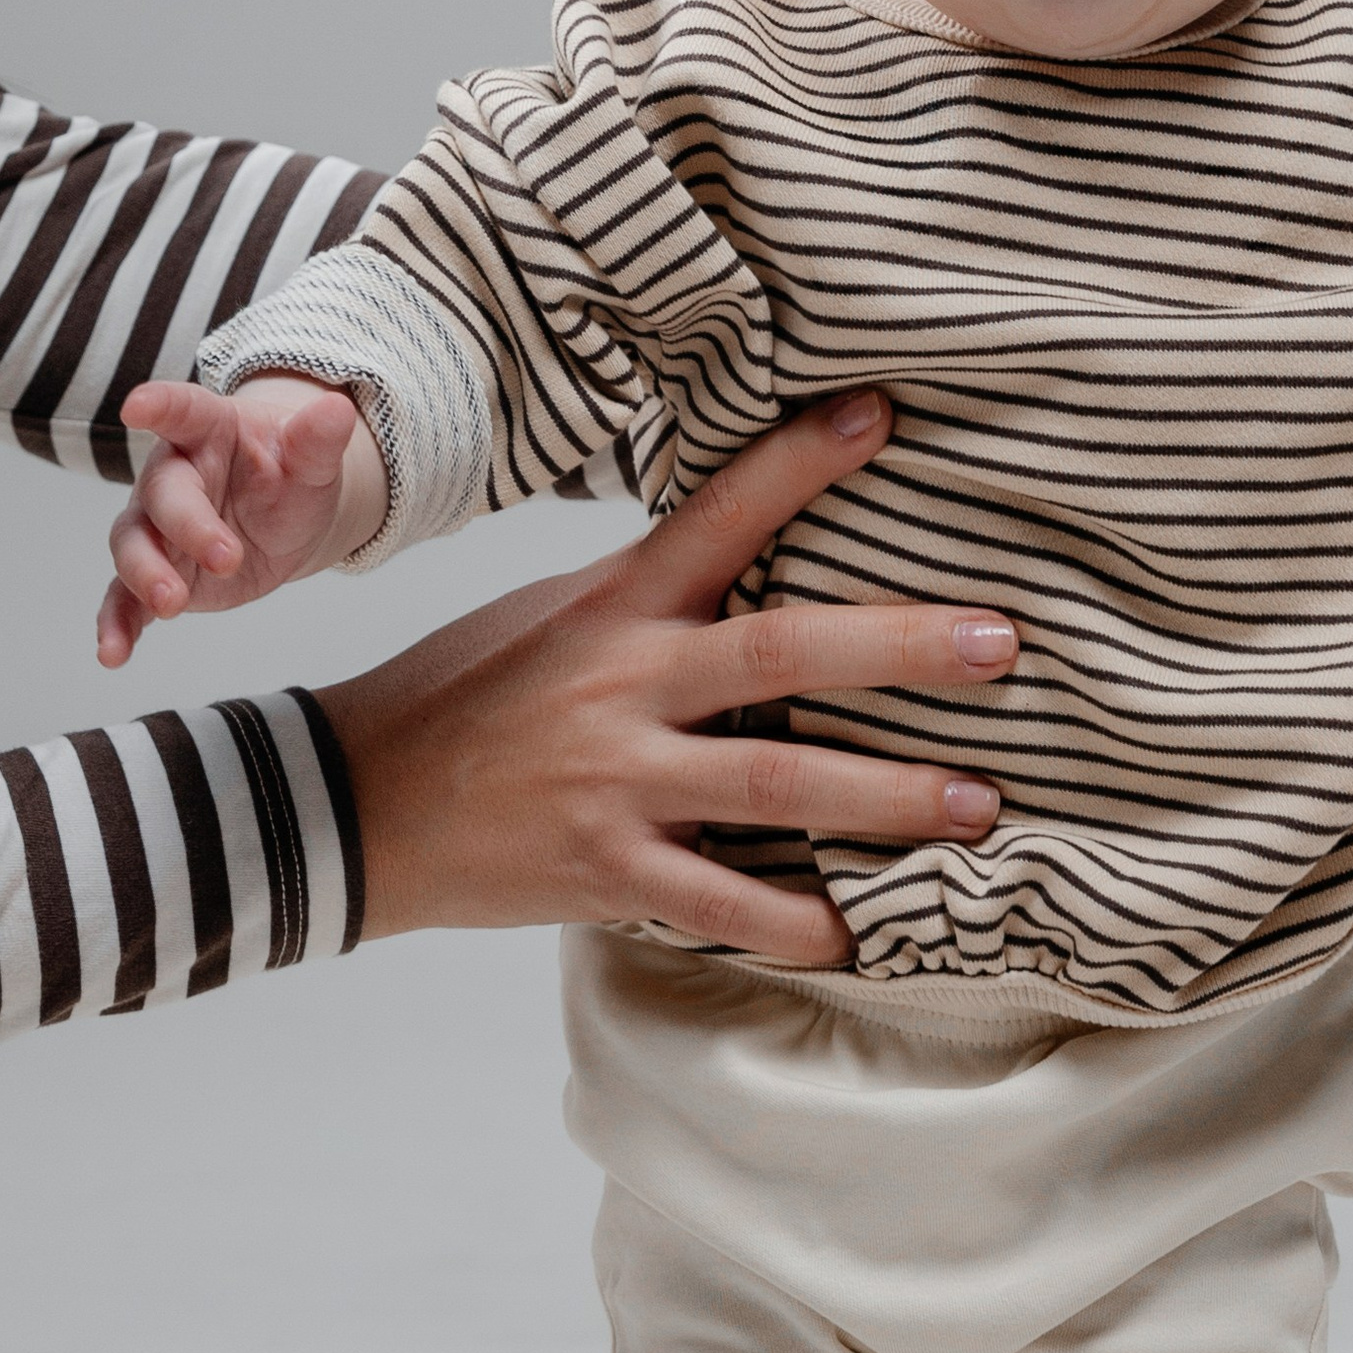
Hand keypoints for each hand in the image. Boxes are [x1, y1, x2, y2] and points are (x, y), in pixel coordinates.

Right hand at [99, 373, 386, 663]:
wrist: (286, 516)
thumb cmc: (291, 475)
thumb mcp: (314, 459)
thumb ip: (318, 439)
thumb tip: (338, 410)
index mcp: (208, 432)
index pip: (181, 411)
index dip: (159, 406)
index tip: (137, 407)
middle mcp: (171, 476)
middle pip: (162, 495)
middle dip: (188, 526)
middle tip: (226, 558)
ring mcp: (157, 526)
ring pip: (133, 545)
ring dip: (146, 574)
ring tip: (172, 604)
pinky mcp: (158, 572)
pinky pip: (125, 597)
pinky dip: (117, 624)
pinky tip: (113, 653)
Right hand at [307, 390, 1016, 964]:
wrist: (352, 804)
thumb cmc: (465, 696)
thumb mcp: (554, 615)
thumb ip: (657, 593)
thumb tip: (765, 549)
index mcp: (614, 604)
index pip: (716, 515)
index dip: (796, 464)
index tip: (879, 417)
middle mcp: (623, 683)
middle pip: (780, 650)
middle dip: (898, 648)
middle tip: (1000, 644)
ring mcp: (616, 780)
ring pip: (776, 781)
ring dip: (886, 796)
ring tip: (979, 803)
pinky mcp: (606, 871)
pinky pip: (722, 903)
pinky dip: (795, 925)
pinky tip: (863, 934)